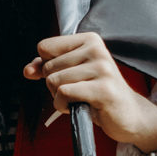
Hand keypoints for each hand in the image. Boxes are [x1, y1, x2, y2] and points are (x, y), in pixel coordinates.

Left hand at [24, 32, 156, 151]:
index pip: (44, 47)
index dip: (46, 66)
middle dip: (55, 85)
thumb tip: (28, 70)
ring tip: (80, 99)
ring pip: (54, 81)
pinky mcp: (103, 89)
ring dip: (60, 98)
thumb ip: (46, 68)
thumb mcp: (72, 74)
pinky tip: (79, 106)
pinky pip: (64, 94)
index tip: (64, 75)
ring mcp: (102, 69)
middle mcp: (96, 50)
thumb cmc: (98, 93)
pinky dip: (64, 105)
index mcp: (89, 40)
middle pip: (48, 67)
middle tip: (77, 91)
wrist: (128, 114)